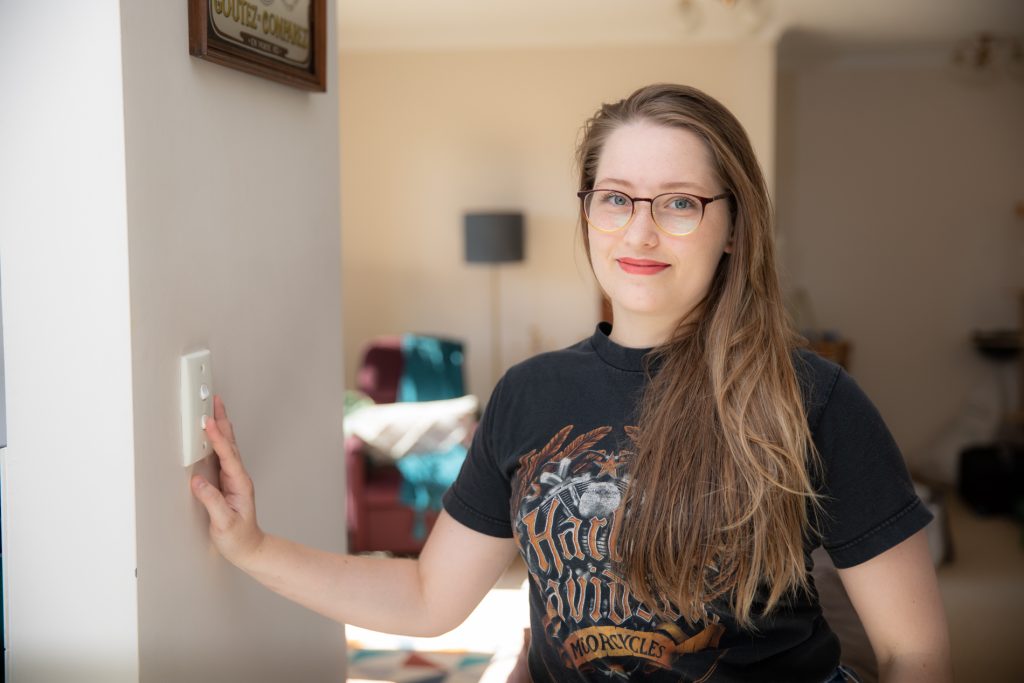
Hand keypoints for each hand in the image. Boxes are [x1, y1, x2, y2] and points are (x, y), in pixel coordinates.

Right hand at [190, 395, 265, 566]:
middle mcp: (238, 477)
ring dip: (221, 427)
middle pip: (229, 444)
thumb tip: (198, 481)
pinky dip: (216, 441)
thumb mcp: (224, 522)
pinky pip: (221, 456)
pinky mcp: (227, 482)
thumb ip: (212, 501)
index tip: (209, 423)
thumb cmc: (239, 538)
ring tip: (214, 410)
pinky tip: (212, 434)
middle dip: (222, 421)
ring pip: (226, 447)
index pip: (227, 456)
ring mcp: (233, 479)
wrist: (249, 548)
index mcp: (239, 483)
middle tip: (215, 401)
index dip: (218, 438)